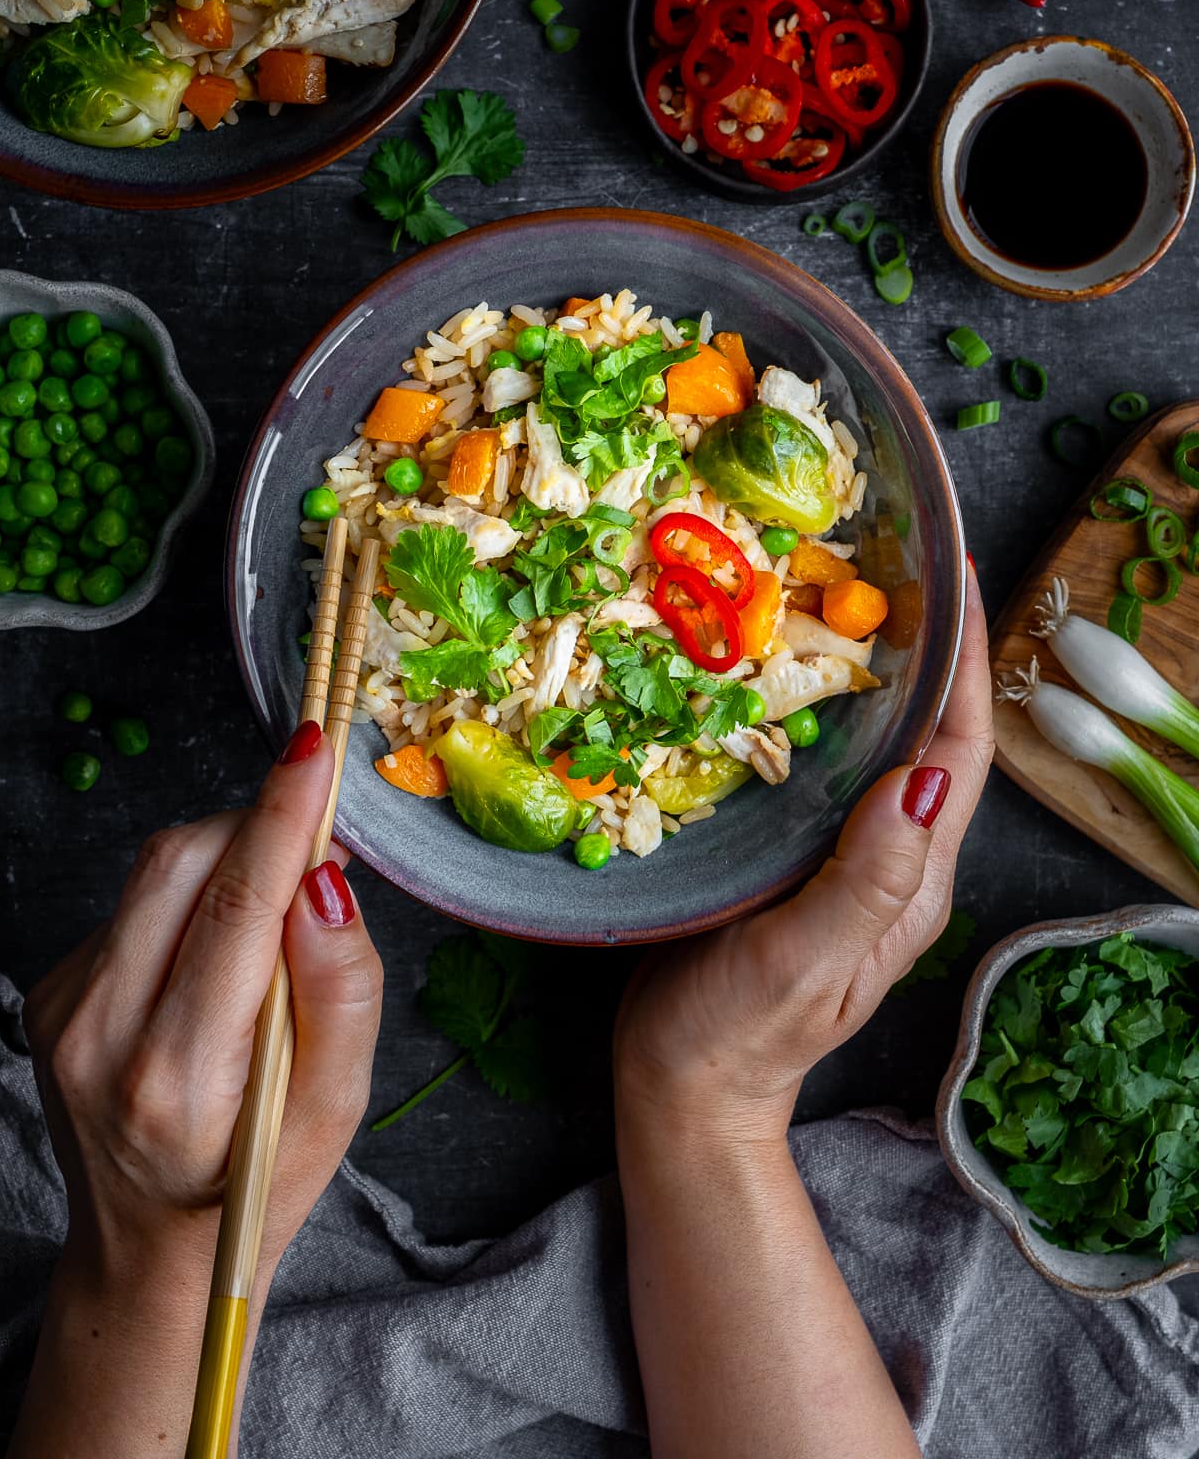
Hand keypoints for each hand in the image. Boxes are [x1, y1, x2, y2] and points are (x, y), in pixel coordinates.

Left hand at [22, 725, 383, 1300]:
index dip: (280, 816)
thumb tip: (326, 881)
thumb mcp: (335, 1107)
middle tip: (320, 851)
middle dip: (258, 828)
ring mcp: (61, 1010)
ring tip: (276, 916)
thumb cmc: (258, 1179)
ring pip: (156, 870)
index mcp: (175, 1075)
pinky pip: (137, 902)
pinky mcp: (51, 992)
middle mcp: (98, 1034)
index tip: (316, 750)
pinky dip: (193, 900)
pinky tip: (217, 958)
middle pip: (182, 863)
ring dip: (229, 862)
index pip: (235, 906)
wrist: (149, 1248)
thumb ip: (341, 991)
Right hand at [614, 561, 991, 1145]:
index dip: (964, 663)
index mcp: (911, 878)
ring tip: (845, 595)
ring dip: (876, 669)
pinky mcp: (798, 856)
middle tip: (893, 563)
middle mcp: (892, 859)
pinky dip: (819, 708)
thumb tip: (924, 777)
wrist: (686, 1088)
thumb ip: (868, 876)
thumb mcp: (806, 957)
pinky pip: (827, 766)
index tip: (949, 579)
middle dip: (926, 647)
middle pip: (931, 736)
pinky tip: (781, 674)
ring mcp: (846, 858)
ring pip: (879, 744)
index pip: (959, 753)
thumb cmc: (741, 1031)